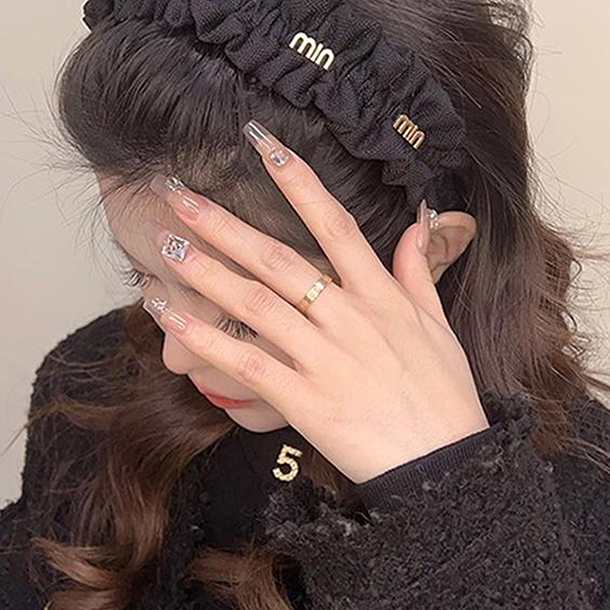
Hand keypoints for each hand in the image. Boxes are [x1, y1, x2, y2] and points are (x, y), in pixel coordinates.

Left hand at [148, 119, 488, 484]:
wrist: (442, 465)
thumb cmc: (443, 393)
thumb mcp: (438, 324)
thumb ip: (420, 270)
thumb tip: (419, 222)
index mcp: (379, 295)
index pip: (333, 223)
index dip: (296, 180)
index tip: (262, 143)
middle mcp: (345, 317)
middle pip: (277, 258)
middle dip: (224, 221)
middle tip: (177, 192)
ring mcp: (321, 357)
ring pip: (252, 303)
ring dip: (205, 271)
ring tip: (165, 244)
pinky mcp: (302, 399)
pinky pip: (243, 362)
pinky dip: (202, 337)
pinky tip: (167, 315)